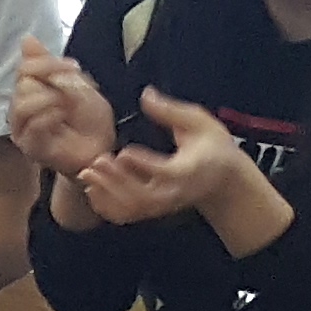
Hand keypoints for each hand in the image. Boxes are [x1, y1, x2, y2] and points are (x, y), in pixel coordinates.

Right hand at [2, 40, 116, 176]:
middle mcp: (22, 107)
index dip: (48, 63)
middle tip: (72, 92)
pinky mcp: (29, 146)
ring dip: (49, 100)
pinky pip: (31, 126)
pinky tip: (63, 117)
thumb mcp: (76, 83)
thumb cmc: (90, 119)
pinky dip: (49, 117)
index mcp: (32, 89)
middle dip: (52, 83)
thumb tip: (26, 39)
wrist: (102, 148)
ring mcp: (22, 128)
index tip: (73, 68)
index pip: (25, 67)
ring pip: (22, 103)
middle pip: (23, 83)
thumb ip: (49, 63)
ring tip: (66, 106)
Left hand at [74, 88, 248, 224]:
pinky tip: (91, 189)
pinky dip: (106, 206)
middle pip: (143, 195)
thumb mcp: (199, 122)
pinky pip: (127, 215)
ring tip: (88, 173)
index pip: (166, 172)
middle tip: (98, 161)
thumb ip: (171, 111)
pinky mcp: (152, 210)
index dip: (144, 165)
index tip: (124, 152)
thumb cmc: (212, 146)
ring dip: (107, 193)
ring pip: (131, 208)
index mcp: (189, 169)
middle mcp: (174, 192)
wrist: (222, 181)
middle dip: (117, 180)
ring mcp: (162, 205)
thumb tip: (146, 94)